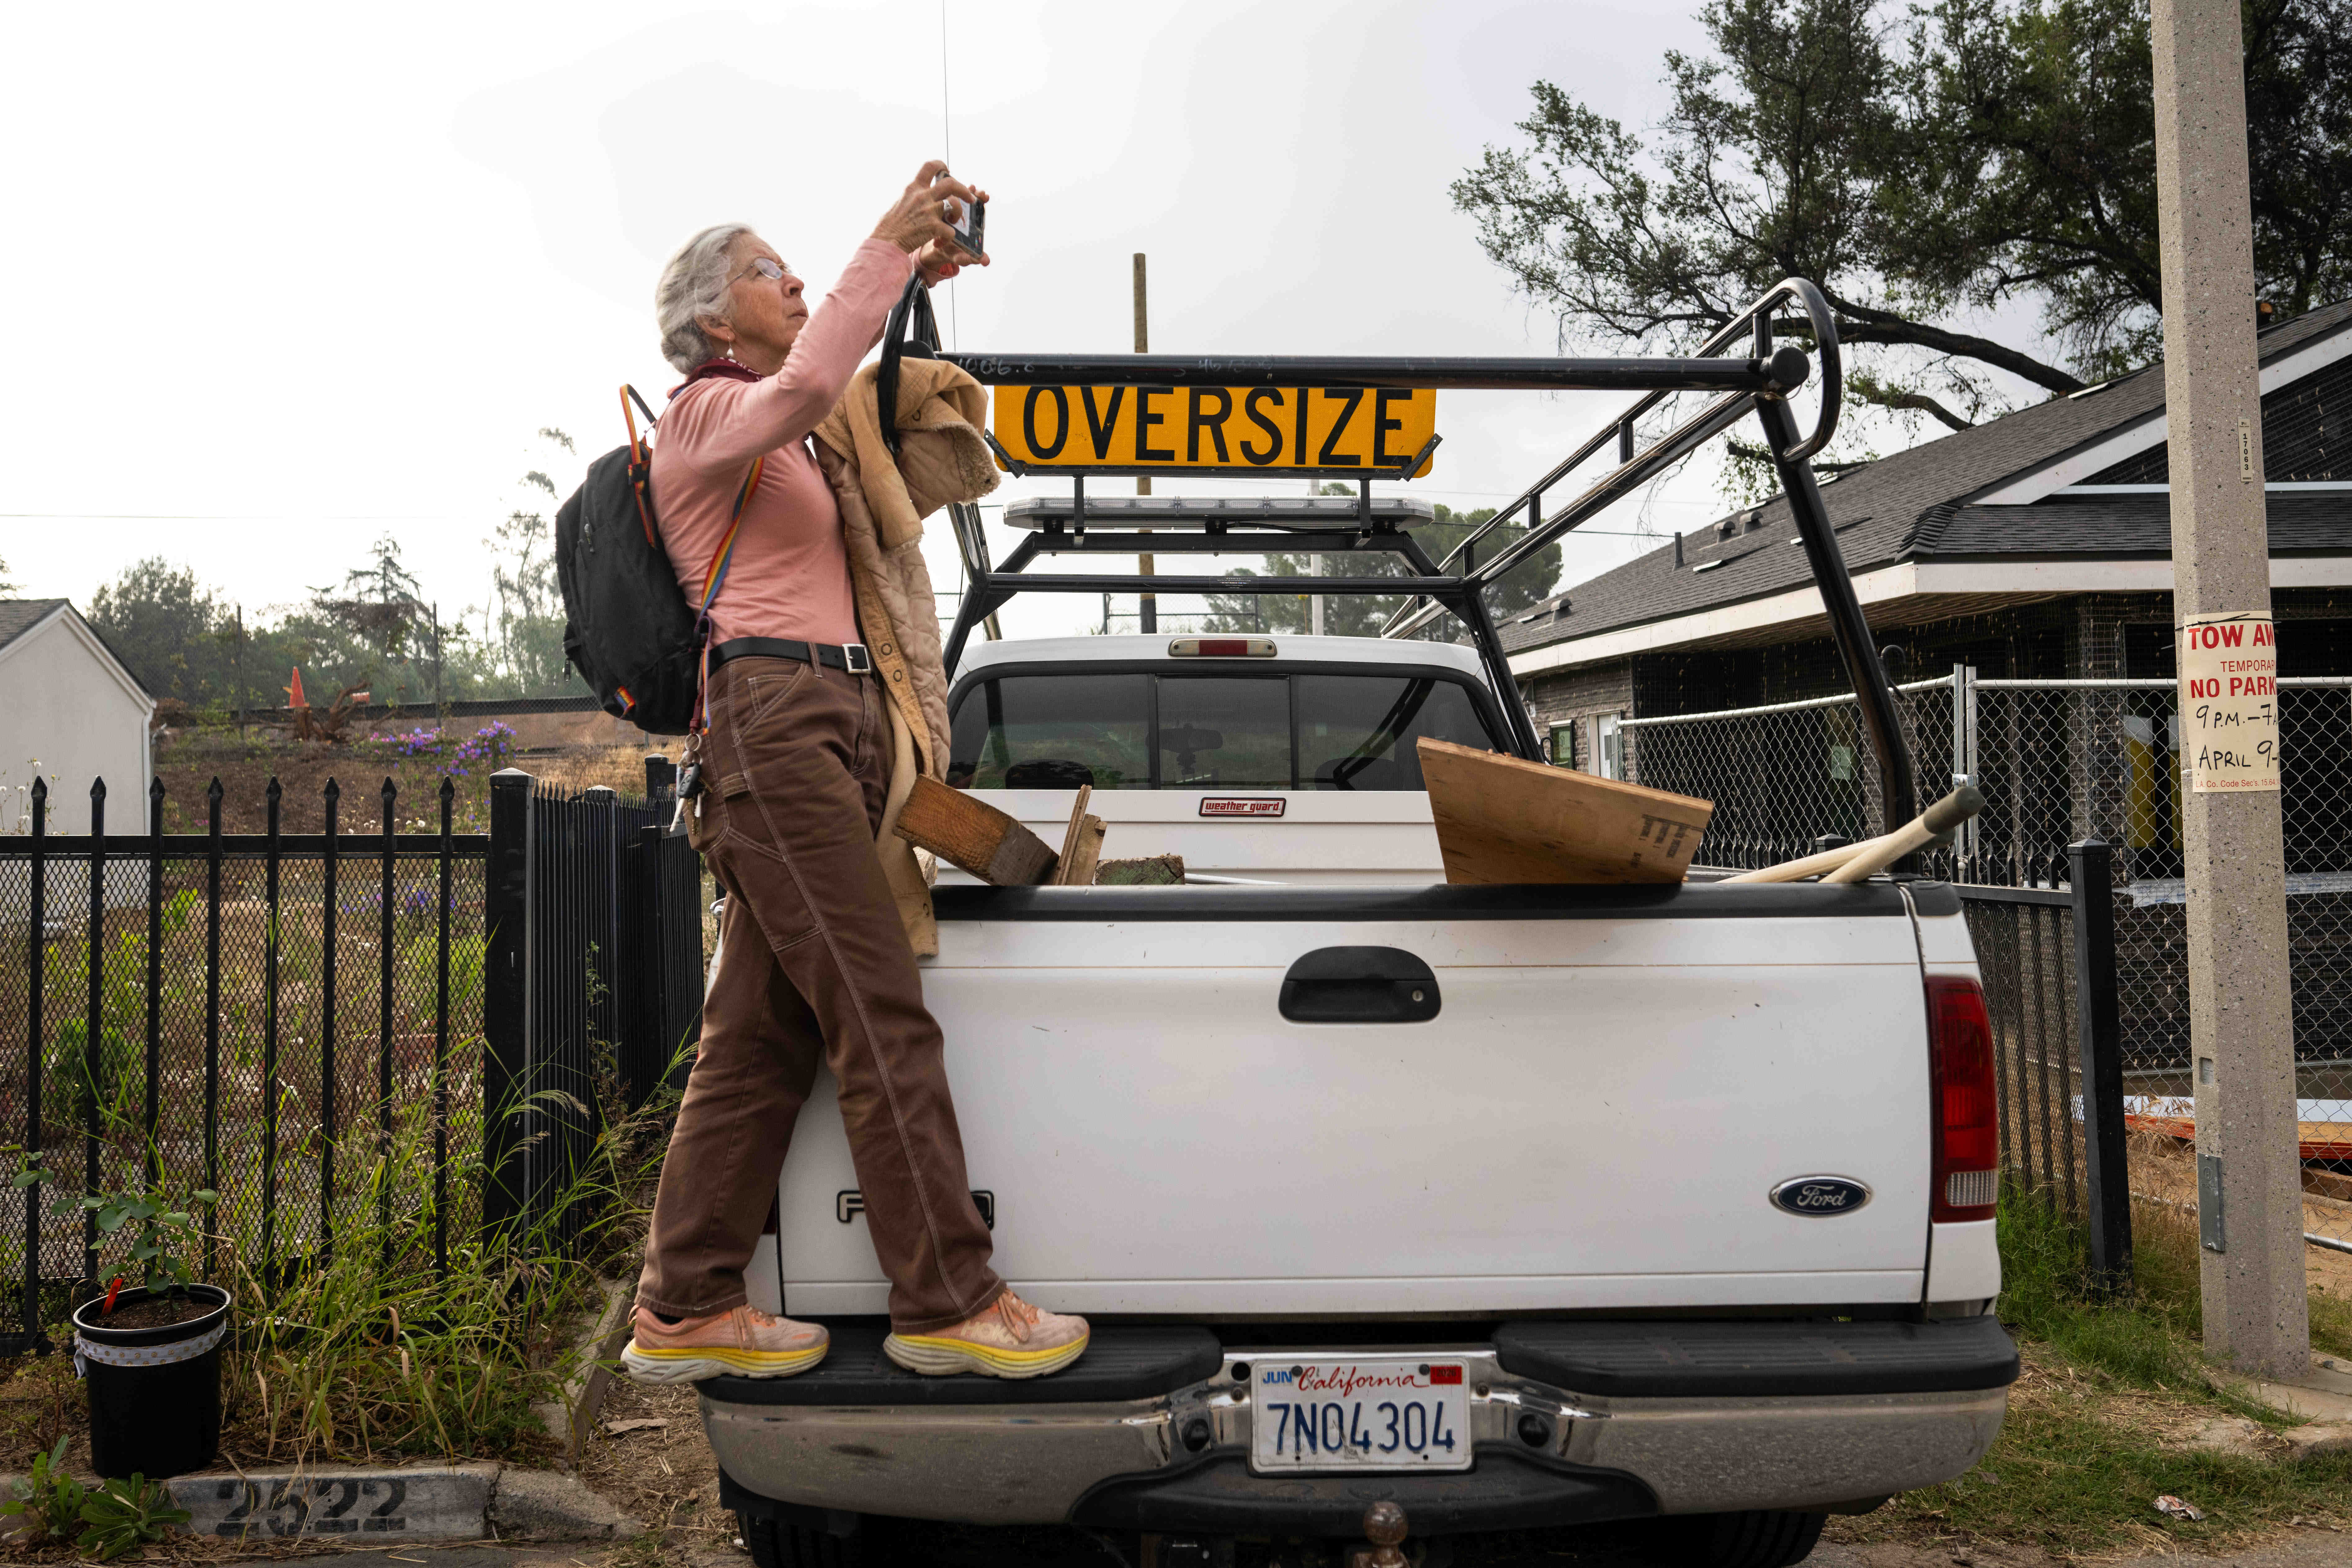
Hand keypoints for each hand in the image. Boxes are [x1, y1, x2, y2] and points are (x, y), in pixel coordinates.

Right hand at [873, 160, 988, 268]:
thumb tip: (916, 196)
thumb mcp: (899, 203)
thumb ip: (911, 197)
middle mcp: (922, 196)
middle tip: (969, 198)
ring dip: (958, 213)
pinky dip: (948, 238)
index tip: (947, 171)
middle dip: (963, 189)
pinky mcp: (933, 227)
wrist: (885, 242)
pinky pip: (951, 230)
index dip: (942, 166)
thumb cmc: (888, 226)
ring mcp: (929, 211)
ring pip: (954, 204)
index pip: (930, 167)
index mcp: (913, 188)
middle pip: (951, 183)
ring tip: (953, 221)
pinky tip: (940, 242)